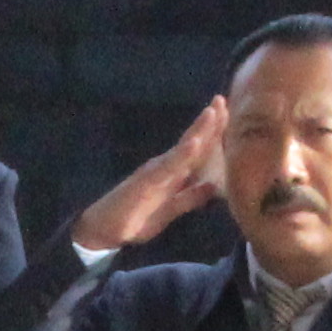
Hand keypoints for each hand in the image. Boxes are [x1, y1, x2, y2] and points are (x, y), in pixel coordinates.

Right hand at [70, 95, 229, 255]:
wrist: (102, 232)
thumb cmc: (135, 220)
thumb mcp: (170, 211)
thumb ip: (190, 198)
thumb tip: (212, 186)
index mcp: (173, 174)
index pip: (198, 151)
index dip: (214, 133)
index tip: (229, 112)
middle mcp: (165, 167)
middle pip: (192, 142)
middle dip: (209, 122)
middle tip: (223, 98)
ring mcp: (155, 172)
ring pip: (182, 149)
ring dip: (198, 130)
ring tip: (212, 112)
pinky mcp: (146, 181)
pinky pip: (168, 167)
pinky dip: (182, 154)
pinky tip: (194, 143)